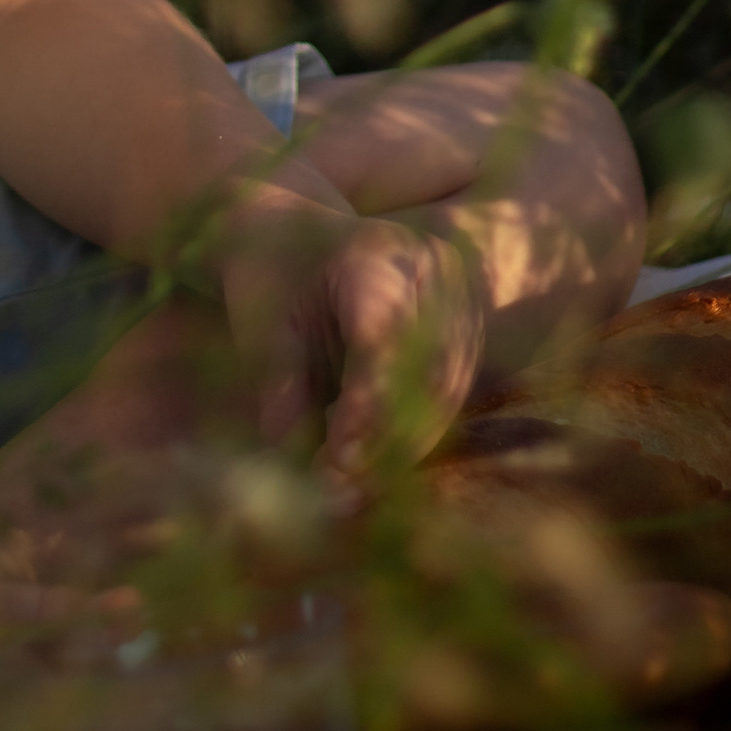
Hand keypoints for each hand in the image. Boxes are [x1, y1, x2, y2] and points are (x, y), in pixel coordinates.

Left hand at [216, 183, 489, 489]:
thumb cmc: (272, 275)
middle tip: (335, 495)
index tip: (334, 462)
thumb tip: (298, 467)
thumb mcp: (265, 326)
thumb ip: (283, 389)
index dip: (366, 407)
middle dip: (383, 444)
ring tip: (346, 493)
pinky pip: (447, 400)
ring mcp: (458, 303)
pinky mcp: (465, 336)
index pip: (385, 338)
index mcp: (378, 254)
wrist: (296, 235)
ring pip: (444, 395)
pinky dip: (410, 440)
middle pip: (426, 373)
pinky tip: (369, 470)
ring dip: (399, 452)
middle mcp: (433, 274)